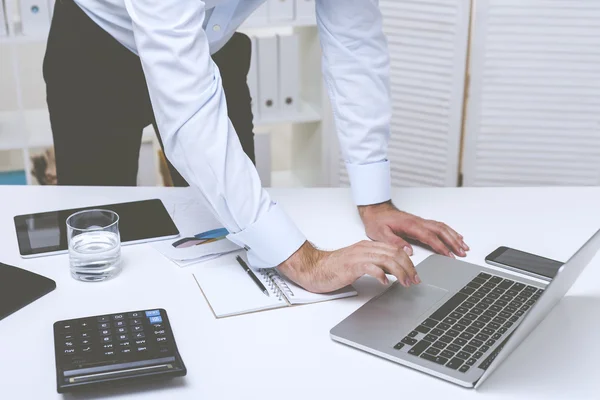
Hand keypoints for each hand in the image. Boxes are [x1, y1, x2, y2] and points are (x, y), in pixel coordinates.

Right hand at [277, 241, 419, 293]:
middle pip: (394, 253)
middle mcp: (364, 248)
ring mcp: (357, 256)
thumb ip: (374, 264)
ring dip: (399, 272)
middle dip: (408, 267)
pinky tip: (386, 283)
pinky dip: (381, 275)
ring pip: (386, 259)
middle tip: (414, 280)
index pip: (394, 249)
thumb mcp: (358, 263)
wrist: (313, 268)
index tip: (415, 274)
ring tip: (405, 283)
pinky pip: (370, 267)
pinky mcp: (350, 266)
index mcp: (367, 246)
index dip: (408, 262)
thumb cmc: (333, 268)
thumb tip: (392, 271)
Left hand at [358, 201, 468, 257]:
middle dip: (453, 242)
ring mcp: (420, 221)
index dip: (441, 246)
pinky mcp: (420, 223)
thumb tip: (409, 251)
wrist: (375, 210)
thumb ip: (394, 242)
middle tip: (462, 252)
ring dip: (454, 236)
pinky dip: (449, 231)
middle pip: (441, 231)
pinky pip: (438, 226)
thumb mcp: (380, 234)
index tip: (449, 255)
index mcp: (410, 225)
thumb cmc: (377, 221)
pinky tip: (454, 236)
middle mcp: (418, 222)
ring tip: (464, 246)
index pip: (430, 237)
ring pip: (442, 227)